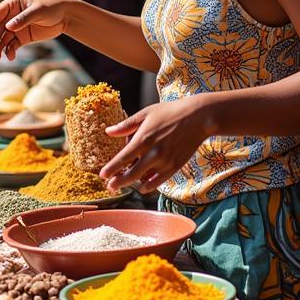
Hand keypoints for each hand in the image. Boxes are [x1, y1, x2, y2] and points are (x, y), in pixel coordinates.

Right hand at [0, 0, 71, 62]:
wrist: (66, 16)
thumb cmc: (52, 7)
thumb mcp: (38, 11)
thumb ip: (24, 18)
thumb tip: (8, 27)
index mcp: (11, 4)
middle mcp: (10, 15)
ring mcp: (16, 27)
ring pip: (2, 39)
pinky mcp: (22, 37)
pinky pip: (12, 45)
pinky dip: (9, 51)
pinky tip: (10, 57)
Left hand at [98, 97, 213, 192]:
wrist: (197, 118)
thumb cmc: (169, 113)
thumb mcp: (145, 114)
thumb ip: (126, 125)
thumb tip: (108, 131)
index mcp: (143, 139)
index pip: (122, 159)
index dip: (111, 169)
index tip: (102, 175)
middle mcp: (153, 153)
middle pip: (131, 174)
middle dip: (118, 182)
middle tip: (110, 186)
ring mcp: (165, 162)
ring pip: (144, 180)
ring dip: (133, 185)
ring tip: (123, 184)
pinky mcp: (175, 167)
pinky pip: (159, 182)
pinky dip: (149, 186)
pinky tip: (142, 186)